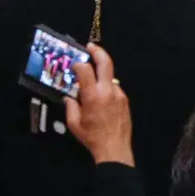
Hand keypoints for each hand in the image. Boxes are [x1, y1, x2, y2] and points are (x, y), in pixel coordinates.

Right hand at [64, 43, 134, 165]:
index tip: (75, 64)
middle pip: (106, 63)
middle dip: (98, 51)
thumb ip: (70, 106)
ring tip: (92, 82)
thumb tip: (69, 97)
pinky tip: (101, 98)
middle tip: (91, 47)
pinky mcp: (125, 100)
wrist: (114, 148)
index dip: (79, 63)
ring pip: (109, 77)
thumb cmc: (93, 137)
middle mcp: (108, 92)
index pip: (86, 70)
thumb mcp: (74, 123)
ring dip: (101, 75)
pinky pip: (114, 89)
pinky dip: (106, 89)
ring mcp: (118, 94)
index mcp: (93, 96)